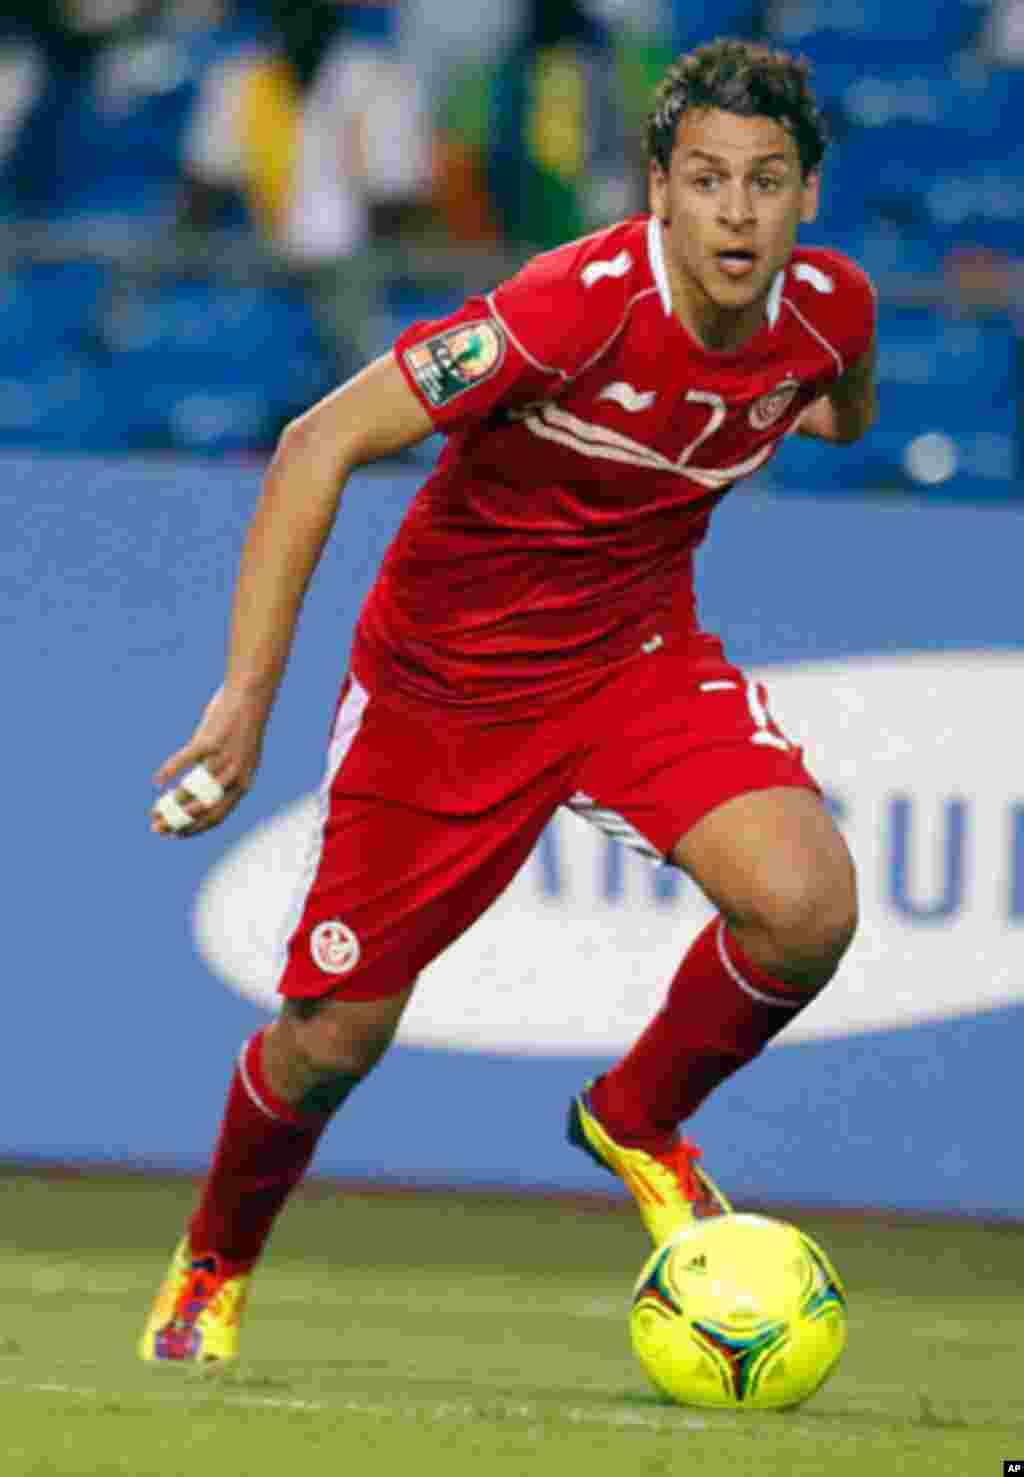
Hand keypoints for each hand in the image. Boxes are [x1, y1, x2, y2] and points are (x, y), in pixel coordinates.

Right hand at [151, 685, 268, 837]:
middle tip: (158, 828)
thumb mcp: (240, 758)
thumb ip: (224, 776)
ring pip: (192, 789)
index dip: (195, 828)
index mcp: (244, 783)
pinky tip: (156, 781)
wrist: (251, 696)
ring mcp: (222, 758)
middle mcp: (235, 775)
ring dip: (171, 803)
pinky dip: (169, 771)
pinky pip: (185, 760)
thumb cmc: (241, 728)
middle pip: (203, 808)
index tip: (176, 834)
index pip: (218, 816)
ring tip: (154, 810)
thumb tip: (201, 792)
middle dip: (178, 822)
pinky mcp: (210, 740)